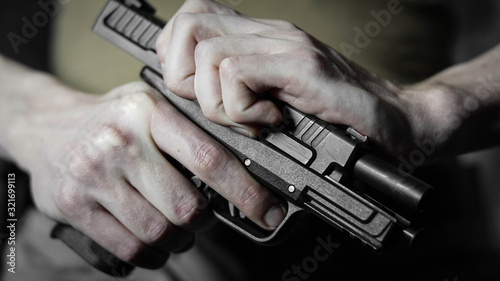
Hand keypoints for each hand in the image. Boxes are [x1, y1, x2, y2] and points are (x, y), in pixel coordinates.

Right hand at [5, 76, 284, 267]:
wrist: (43, 124)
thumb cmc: (110, 119)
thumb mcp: (150, 106)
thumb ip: (191, 130)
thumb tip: (248, 158)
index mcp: (150, 113)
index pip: (210, 159)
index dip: (247, 193)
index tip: (269, 213)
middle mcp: (122, 142)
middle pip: (187, 207)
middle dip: (203, 221)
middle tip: (201, 216)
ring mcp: (95, 175)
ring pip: (160, 232)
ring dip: (178, 239)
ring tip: (174, 227)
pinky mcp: (74, 205)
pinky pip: (129, 248)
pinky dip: (151, 253)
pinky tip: (151, 240)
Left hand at [155, 0, 443, 155]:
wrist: (397, 119)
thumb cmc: (337, 116)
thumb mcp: (278, 99)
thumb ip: (242, 89)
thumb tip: (195, 96)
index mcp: (260, 38)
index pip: (191, 17)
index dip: (175, 55)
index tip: (195, 93)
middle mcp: (270, 33)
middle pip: (187, 26)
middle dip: (185, 80)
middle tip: (217, 109)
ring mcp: (286, 46)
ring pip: (207, 53)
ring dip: (216, 102)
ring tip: (249, 120)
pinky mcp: (301, 66)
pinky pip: (237, 74)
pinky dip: (240, 110)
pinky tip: (269, 123)